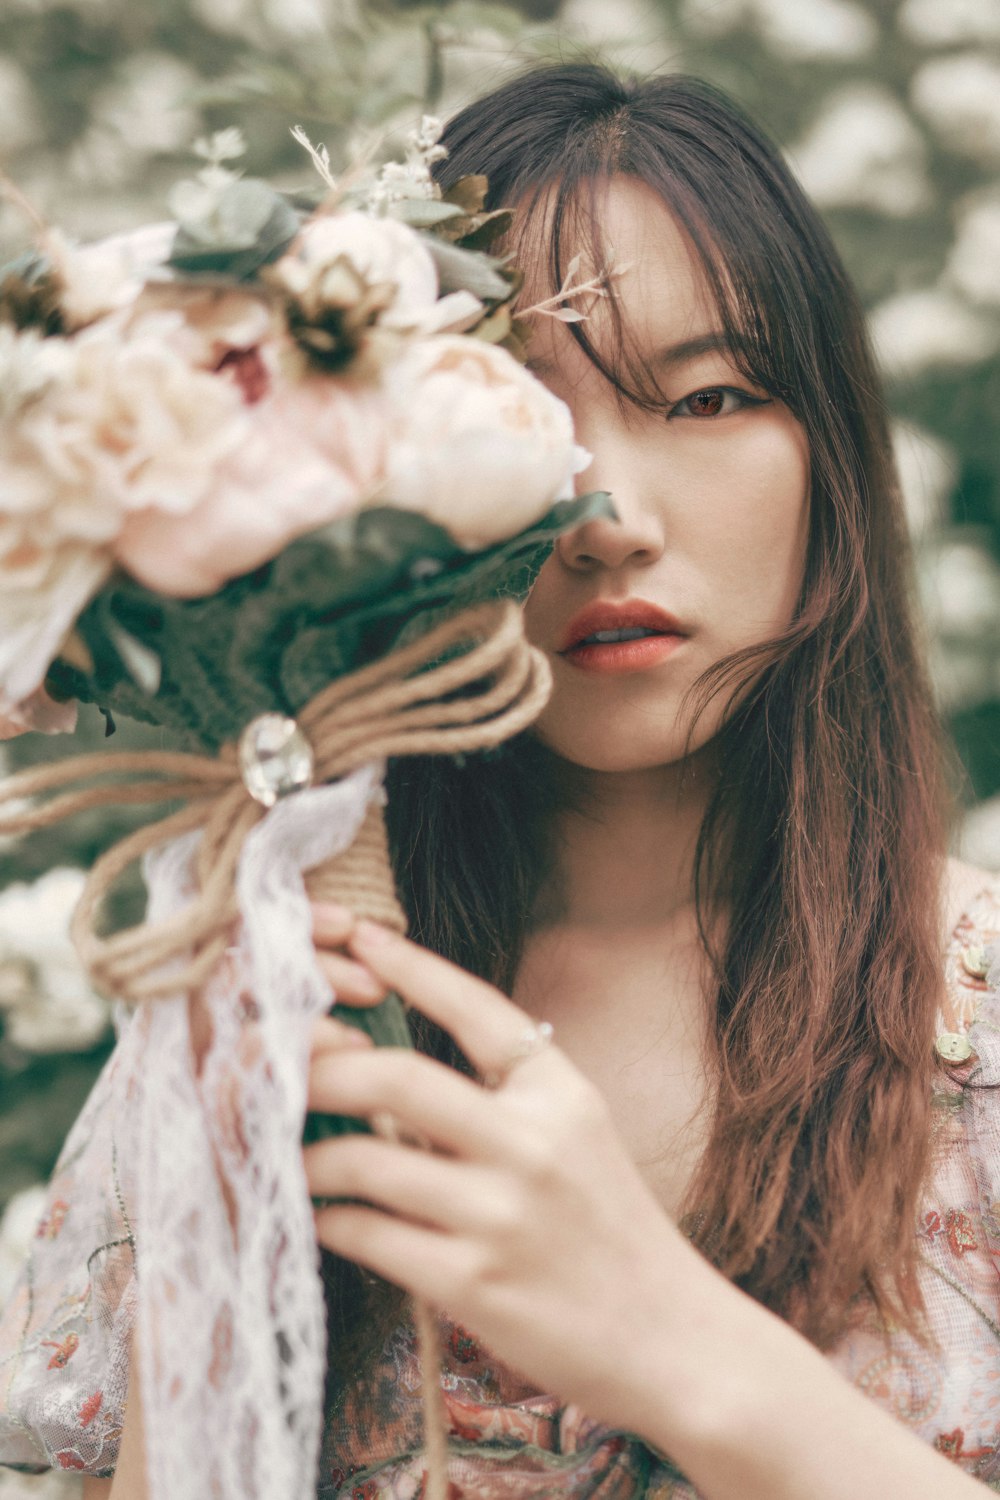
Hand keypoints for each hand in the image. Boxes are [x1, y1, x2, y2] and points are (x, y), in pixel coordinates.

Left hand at [303, 905, 698, 1430]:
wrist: (671, 1337)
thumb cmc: (612, 1231)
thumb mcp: (579, 1137)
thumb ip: (506, 1098)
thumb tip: (391, 1071)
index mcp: (560, 1094)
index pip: (475, 1007)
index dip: (411, 965)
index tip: (360, 936)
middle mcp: (531, 1142)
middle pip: (394, 1076)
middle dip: (321, 1067)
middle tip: (280, 1070)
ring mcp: (500, 1214)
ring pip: (365, 1159)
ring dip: (312, 1154)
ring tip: (292, 1154)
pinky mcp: (473, 1283)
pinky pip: (368, 1235)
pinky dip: (332, 1221)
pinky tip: (323, 1218)